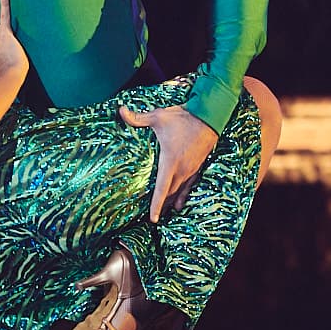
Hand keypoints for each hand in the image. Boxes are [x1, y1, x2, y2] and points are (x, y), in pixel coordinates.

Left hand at [118, 102, 217, 221]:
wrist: (210, 116)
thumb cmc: (184, 117)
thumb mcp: (158, 117)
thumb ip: (138, 118)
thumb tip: (120, 110)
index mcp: (171, 162)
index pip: (162, 189)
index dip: (156, 205)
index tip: (153, 219)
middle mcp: (182, 170)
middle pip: (170, 194)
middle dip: (162, 206)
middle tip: (153, 218)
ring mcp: (191, 169)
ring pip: (180, 191)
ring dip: (172, 202)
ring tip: (165, 214)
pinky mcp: (198, 166)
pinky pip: (189, 186)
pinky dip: (183, 195)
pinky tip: (181, 203)